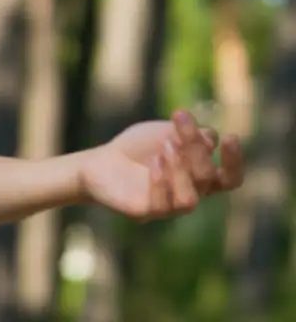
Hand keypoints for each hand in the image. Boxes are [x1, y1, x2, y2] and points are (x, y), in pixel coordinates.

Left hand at [77, 109, 244, 221]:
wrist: (96, 162)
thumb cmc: (136, 148)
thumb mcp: (163, 132)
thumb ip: (187, 136)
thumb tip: (212, 139)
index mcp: (198, 177)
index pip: (229, 178)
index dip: (235, 162)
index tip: (231, 137)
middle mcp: (188, 194)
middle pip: (207, 179)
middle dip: (196, 147)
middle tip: (179, 120)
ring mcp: (167, 207)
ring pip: (190, 200)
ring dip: (182, 170)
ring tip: (167, 145)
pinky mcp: (144, 212)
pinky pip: (162, 206)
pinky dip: (161, 181)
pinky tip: (154, 161)